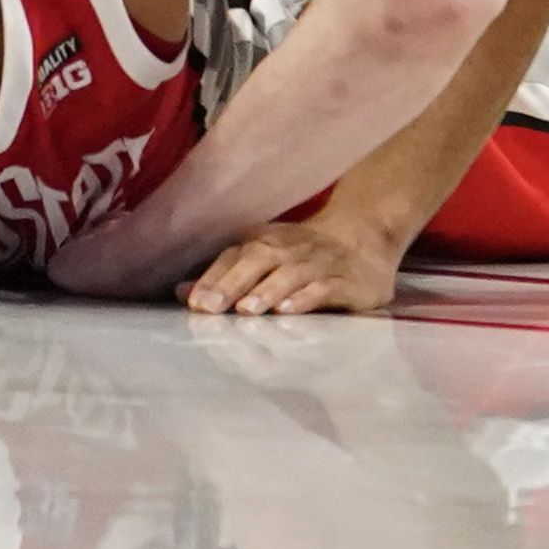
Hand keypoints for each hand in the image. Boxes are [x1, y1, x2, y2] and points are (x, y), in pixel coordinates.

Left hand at [180, 211, 403, 315]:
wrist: (366, 238)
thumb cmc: (304, 255)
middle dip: (232, 283)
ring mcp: (319, 263)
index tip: (194, 301)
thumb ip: (224, 276)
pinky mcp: (346, 280)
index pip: (235, 255)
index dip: (214, 276)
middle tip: (210, 307)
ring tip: (247, 310)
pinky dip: (306, 297)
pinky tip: (289, 310)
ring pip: (290, 274)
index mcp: (266, 241)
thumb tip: (182, 292)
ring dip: (267, 291)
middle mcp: (290, 249)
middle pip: (258, 261)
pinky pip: (324, 287)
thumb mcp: (264, 258)